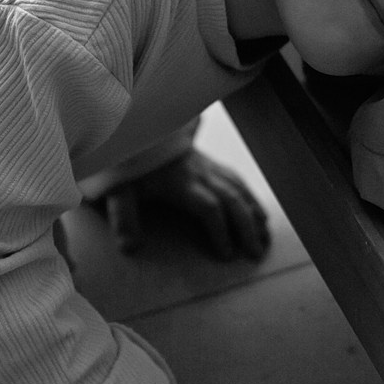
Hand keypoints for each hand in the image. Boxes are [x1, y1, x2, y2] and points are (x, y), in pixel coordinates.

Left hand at [99, 150, 270, 260]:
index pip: (209, 208)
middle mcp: (199, 172)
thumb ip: (123, 218)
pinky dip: (251, 196)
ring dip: (255, 213)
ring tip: (266, 238)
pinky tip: (258, 210)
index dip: (221, 232)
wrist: (131, 127)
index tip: (227, 255)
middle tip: (256, 254)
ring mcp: (205, 164)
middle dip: (247, 228)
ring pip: (239, 188)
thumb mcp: (117, 190)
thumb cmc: (124, 163)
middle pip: (232, 200)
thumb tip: (130, 248)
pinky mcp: (206, 160)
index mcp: (180, 181)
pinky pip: (235, 178)